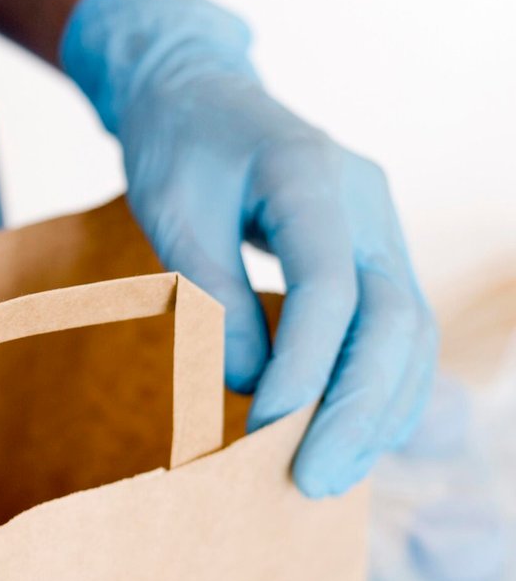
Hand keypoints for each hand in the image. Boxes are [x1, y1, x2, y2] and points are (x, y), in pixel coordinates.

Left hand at [62, 0, 435, 496]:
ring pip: (410, 332)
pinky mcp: (376, 257)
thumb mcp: (170, 213)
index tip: (263, 429)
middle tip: (316, 482)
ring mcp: (380, 230)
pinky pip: (398, 332)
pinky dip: (381, 390)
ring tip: (336, 477)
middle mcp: (365, 203)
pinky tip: (353, 440)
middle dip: (357, 407)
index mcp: (311, 176)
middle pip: (393, 316)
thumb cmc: (179, 152)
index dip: (302, 366)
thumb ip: (208, 293)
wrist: (201, 98)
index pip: (328, 287)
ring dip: (380, 410)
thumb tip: (245, 384)